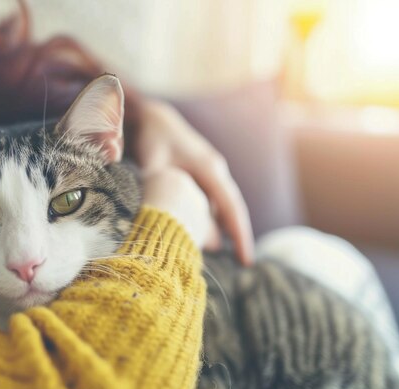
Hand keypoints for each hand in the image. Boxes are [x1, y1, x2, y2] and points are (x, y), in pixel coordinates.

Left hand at [133, 98, 253, 264]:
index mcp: (210, 168)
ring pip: (220, 206)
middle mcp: (215, 170)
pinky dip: (208, 218)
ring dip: (219, 228)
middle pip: (231, 209)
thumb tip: (167, 220)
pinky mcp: (201, 174)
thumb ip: (162, 190)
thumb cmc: (153, 137)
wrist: (151, 116)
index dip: (239, 234)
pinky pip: (210, 201)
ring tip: (210, 253)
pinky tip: (201, 234)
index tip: (246, 260)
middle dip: (237, 235)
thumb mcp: (154, 165)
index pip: (231, 206)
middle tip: (242, 263)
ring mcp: (210, 172)